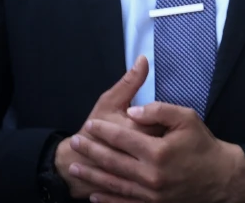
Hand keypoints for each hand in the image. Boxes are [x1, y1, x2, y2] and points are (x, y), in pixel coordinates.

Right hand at [55, 56, 157, 199]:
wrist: (75, 163)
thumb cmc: (94, 129)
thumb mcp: (108, 103)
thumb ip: (129, 83)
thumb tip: (144, 60)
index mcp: (132, 129)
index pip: (161, 119)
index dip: (163, 117)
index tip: (162, 118)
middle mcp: (138, 153)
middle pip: (168, 139)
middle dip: (169, 134)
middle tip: (164, 132)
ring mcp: (140, 171)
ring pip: (166, 158)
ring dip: (168, 151)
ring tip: (161, 146)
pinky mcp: (139, 184)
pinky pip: (158, 173)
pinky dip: (160, 166)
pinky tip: (157, 161)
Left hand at [68, 101, 244, 202]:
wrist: (221, 178)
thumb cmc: (204, 146)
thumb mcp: (188, 119)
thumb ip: (160, 111)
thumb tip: (133, 112)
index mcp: (158, 151)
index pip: (122, 138)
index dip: (103, 131)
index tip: (90, 124)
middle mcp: (150, 174)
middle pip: (112, 161)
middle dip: (90, 151)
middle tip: (74, 143)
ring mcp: (150, 193)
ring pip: (113, 183)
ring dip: (92, 175)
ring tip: (75, 166)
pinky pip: (124, 202)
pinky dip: (107, 199)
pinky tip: (95, 194)